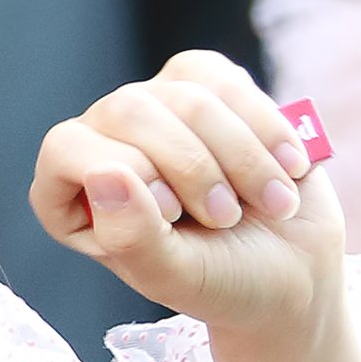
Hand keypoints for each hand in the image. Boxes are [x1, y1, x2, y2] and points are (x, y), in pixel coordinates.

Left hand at [32, 50, 344, 342]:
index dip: (125, 173)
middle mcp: (103, 141)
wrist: (294, 268)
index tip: (173, 215)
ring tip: (270, 205)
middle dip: (192, 168)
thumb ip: (130, 237)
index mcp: (70, 192)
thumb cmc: (222, 280)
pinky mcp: (204, 87)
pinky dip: (266, 129)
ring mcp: (153, 107)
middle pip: (129, 110)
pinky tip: (287, 168)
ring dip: (242, 157)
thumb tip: (103, 175)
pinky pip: (227, 81)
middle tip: (228, 218)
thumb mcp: (174, 276)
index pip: (66, 147)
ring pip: (187, 96)